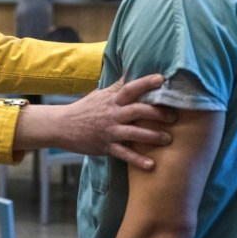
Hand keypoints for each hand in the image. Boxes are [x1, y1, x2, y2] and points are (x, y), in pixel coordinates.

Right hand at [49, 74, 173, 169]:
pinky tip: (152, 165)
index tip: (162, 79)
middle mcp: (112, 113)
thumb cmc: (85, 108)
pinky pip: (124, 154)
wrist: (62, 126)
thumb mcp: (100, 94)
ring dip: (153, 136)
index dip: (145, 82)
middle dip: (157, 113)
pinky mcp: (106, 146)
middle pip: (137, 110)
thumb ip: (118, 87)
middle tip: (173, 116)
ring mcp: (109, 130)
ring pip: (134, 133)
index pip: (130, 87)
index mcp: (112, 99)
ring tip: (168, 139)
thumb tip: (133, 72)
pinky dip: (138, 160)